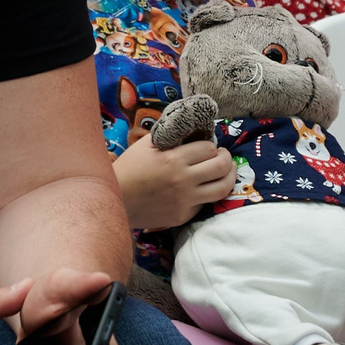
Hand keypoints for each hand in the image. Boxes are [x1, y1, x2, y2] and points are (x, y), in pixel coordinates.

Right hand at [113, 131, 237, 229]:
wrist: (115, 199)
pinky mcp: (183, 215)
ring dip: (229, 177)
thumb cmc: (128, 168)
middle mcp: (183, 180)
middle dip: (226, 158)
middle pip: (221, 166)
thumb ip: (169, 136)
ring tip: (225, 172)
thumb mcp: (145, 145)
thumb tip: (191, 129)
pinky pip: (205, 203)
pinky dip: (206, 194)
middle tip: (222, 156)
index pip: (208, 148)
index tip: (209, 147)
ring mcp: (185, 200)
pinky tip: (201, 189)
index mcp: (173, 159)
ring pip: (222, 188)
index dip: (211, 146)